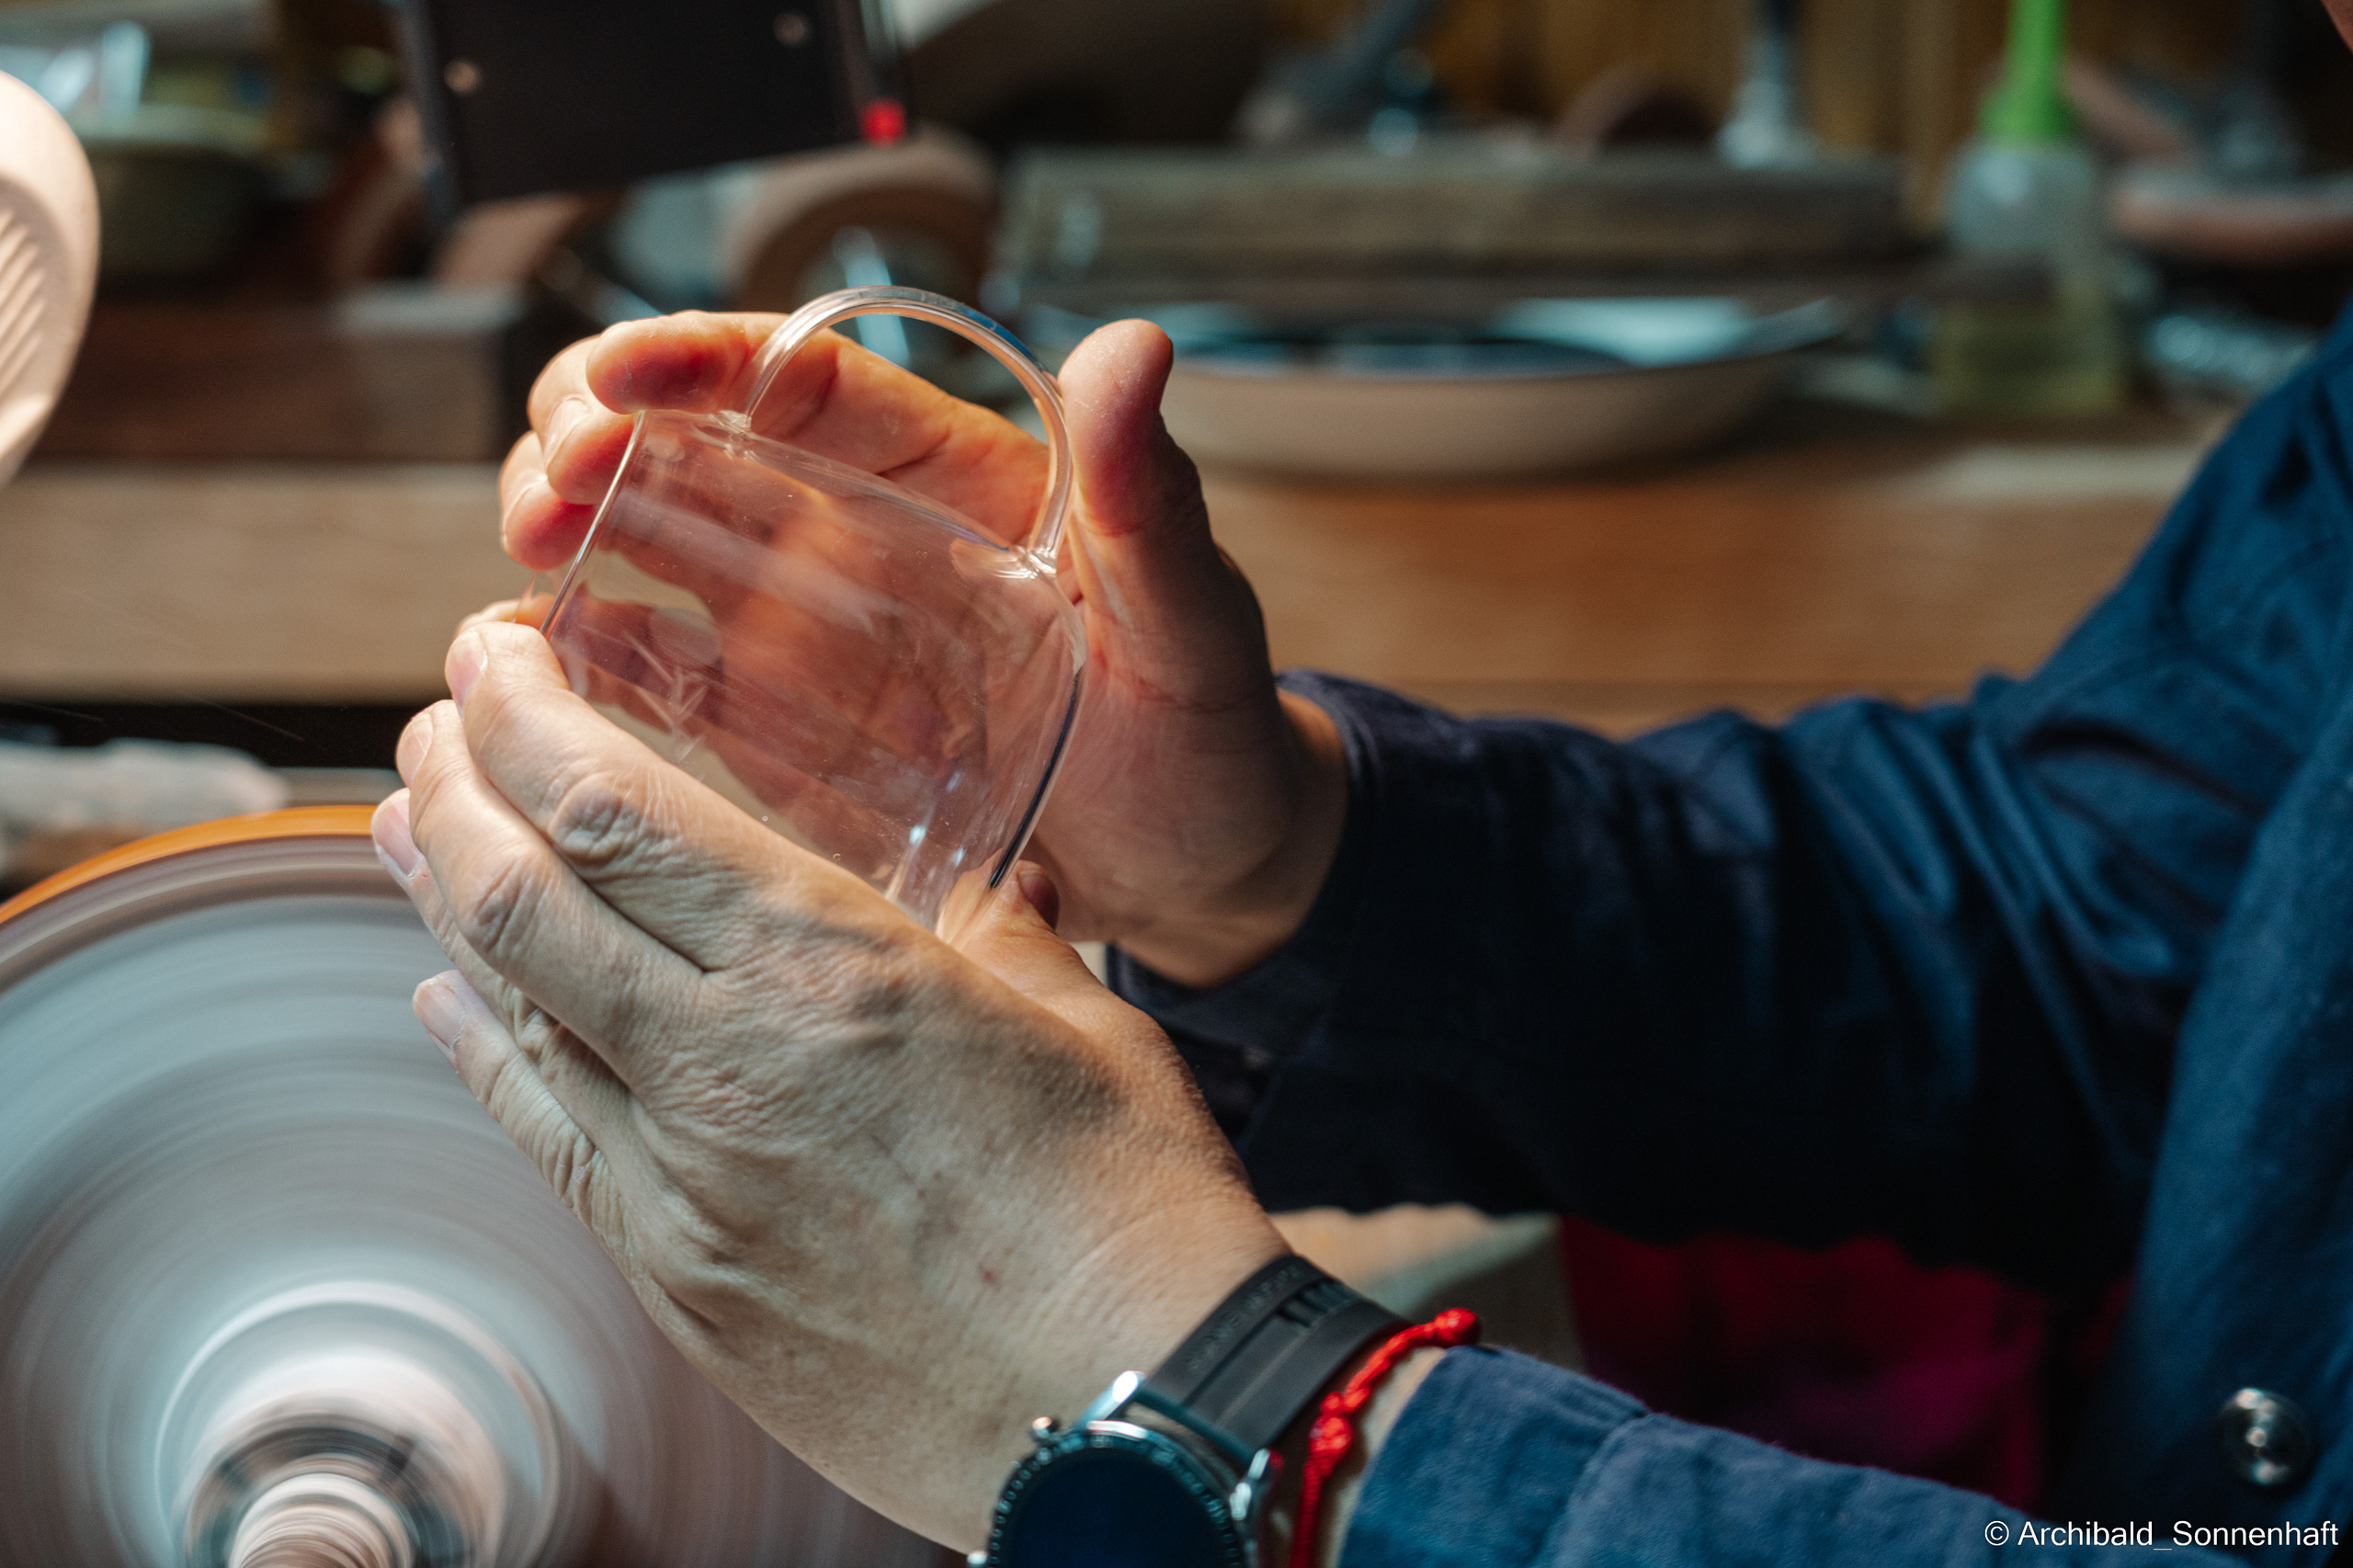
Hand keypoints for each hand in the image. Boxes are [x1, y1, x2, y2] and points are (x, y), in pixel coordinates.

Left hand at [371, 621, 1287, 1546]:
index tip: (492, 654)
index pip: (616, 810)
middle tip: (439, 721)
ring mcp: (683, 1182)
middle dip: (454, 782)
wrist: (1130, 1422)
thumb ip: (1001, 931)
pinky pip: (546, 1139)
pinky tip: (450, 1003)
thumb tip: (983, 880)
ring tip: (410, 827)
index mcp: (835, 968)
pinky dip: (483, 1052)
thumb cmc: (1133, 1215)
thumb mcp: (1079, 1024)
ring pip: (507, 1011)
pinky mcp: (678, 1280)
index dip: (522, 714)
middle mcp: (727, 1062)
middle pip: (519, 894)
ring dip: (444, 903)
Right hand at [498, 314, 1346, 985]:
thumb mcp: (1191, 618)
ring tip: (518, 564)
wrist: (1201, 870)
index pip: (807, 381)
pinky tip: (523, 673)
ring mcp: (803, 633)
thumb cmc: (1208, 729)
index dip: (703, 358)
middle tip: (544, 486)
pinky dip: (580, 665)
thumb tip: (1136, 351)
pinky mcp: (776, 732)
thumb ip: (1151, 503)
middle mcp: (856, 536)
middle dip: (594, 436)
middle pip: (691, 444)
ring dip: (565, 536)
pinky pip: (657, 678)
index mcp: (950, 479)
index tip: (623, 371)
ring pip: (648, 546)